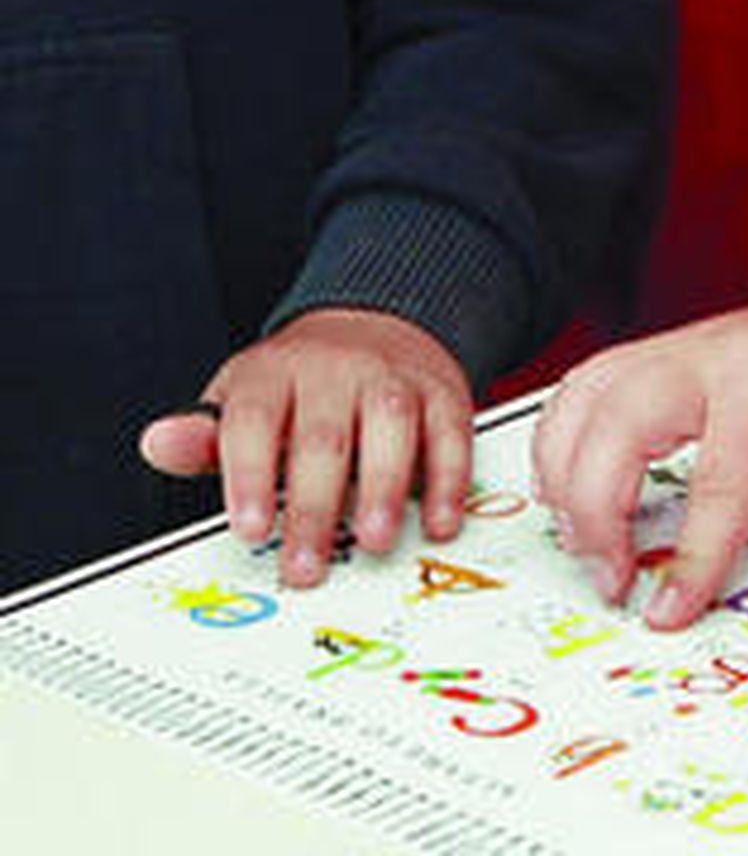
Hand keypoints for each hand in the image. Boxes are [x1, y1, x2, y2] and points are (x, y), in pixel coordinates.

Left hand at [139, 309, 472, 587]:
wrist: (376, 322)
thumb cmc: (302, 384)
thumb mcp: (245, 400)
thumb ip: (206, 437)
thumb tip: (159, 444)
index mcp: (275, 371)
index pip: (255, 421)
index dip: (251, 476)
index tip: (250, 529)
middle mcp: (336, 368)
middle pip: (323, 436)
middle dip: (315, 506)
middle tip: (306, 565)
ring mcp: (393, 377)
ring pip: (390, 425)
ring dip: (385, 487)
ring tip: (375, 541)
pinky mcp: (442, 392)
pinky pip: (450, 433)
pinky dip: (449, 480)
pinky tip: (438, 522)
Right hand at [534, 271, 747, 631]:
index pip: (720, 476)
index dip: (693, 552)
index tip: (671, 608)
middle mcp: (709, 354)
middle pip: (619, 426)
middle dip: (598, 512)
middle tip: (612, 580)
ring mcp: (678, 348)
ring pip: (585, 401)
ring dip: (565, 476)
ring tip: (582, 545)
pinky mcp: (662, 354)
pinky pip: (585, 388)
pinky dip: (560, 438)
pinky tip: (566, 488)